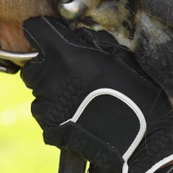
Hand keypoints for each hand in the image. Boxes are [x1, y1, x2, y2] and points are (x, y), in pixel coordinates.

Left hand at [20, 17, 172, 172]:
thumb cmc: (138, 95)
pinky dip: (56, 111)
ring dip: (50, 90)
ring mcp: (47, 105)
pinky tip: (77, 115)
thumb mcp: (121, 58)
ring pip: (37, 91)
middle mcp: (49, 79)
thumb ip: (95, 43)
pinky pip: (45, 113)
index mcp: (66, 56)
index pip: (35, 31)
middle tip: (68, 71)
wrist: (140, 142)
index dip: (42, 31)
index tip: (51, 35)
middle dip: (46, 65)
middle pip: (32, 66)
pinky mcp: (50, 128)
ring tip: (76, 96)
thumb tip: (80, 36)